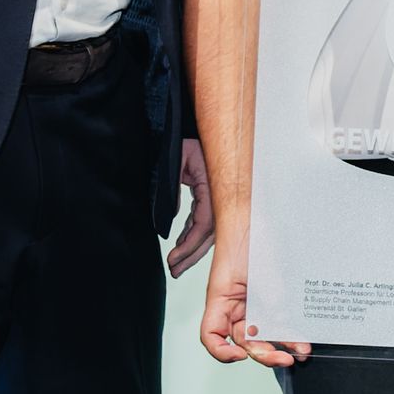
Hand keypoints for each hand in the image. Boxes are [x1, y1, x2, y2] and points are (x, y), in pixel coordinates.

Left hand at [167, 137, 215, 277]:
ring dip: (193, 248)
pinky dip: (193, 234)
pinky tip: (182, 244)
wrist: (187, 123)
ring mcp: (216, 193)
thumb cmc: (184, 137)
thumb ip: (173, 190)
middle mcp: (220, 193)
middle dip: (192, 255)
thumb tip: (174, 218)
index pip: (205, 224)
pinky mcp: (210, 193)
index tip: (173, 259)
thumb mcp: (177, 159)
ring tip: (177, 265)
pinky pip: (204, 219)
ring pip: (208, 229)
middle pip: (210, 233)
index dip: (189, 245)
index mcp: (214, 185)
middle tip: (175, 270)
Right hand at [198, 226, 309, 367]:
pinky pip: (277, 318)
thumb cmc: (246, 236)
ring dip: (282, 343)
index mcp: (221, 301)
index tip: (240, 356)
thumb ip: (269, 298)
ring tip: (301, 350)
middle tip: (285, 357)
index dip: (221, 353)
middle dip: (265, 352)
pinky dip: (289, 328)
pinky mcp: (270, 297)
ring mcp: (253, 302)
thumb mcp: (259, 271)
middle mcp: (235, 306)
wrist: (257, 216)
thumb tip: (280, 324)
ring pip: (264, 332)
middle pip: (244, 341)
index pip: (211, 336)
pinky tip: (301, 335)